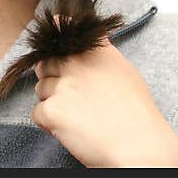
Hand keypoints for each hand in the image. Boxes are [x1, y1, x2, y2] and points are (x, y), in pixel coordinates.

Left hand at [32, 36, 177, 167]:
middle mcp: (76, 63)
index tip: (54, 55)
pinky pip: (37, 113)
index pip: (60, 29)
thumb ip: (101, 51)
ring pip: (41, 89)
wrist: (140, 147)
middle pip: (44, 65)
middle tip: (72, 99)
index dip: (54, 46)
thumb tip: (84, 33)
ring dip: (52, 102)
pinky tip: (71, 129)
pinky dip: (48, 124)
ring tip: (77, 116)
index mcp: (95, 50)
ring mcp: (63, 85)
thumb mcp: (124, 70)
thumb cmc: (136, 114)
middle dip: (52, 80)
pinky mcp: (53, 110)